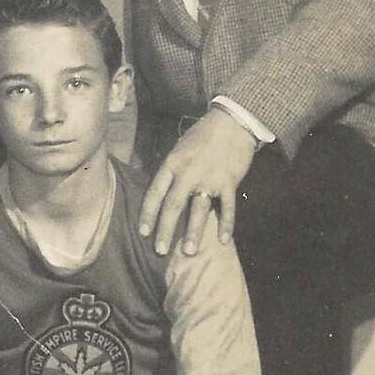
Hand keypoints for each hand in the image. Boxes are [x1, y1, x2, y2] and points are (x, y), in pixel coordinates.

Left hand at [139, 109, 257, 255]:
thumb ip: (170, 171)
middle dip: (165, 229)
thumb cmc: (201, 137)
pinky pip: (227, 207)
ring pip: (199, 209)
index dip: (147, 214)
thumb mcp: (178, 149)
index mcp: (172, 164)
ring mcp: (209, 178)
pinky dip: (226, 224)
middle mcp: (188, 173)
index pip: (155, 193)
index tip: (143, 233)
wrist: (232, 122)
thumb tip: (159, 193)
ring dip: (193, 232)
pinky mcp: (229, 181)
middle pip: (173, 205)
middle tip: (160, 250)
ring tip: (188, 251)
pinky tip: (223, 240)